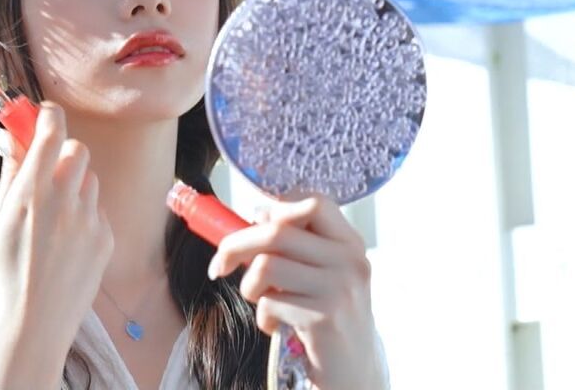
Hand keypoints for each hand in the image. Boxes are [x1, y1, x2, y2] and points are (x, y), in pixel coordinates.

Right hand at [0, 103, 113, 388]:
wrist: (33, 323)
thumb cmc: (6, 271)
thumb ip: (11, 173)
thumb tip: (13, 134)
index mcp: (31, 194)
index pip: (52, 132)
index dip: (49, 117)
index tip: (44, 115)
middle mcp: (64, 202)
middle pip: (78, 150)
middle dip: (63, 153)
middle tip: (47, 172)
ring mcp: (89, 220)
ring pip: (89, 181)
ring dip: (74, 187)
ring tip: (52, 219)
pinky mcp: (106, 238)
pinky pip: (97, 210)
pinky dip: (84, 216)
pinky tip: (65, 243)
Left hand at [207, 196, 386, 389]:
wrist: (354, 372)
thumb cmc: (328, 319)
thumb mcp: (322, 275)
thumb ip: (297, 245)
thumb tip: (259, 214)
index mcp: (350, 244)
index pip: (314, 202)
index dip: (276, 208)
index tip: (255, 224)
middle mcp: (350, 261)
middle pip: (277, 230)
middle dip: (236, 245)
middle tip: (220, 264)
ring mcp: (340, 289)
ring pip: (267, 264)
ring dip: (250, 286)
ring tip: (261, 301)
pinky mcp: (324, 318)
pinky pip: (269, 302)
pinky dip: (262, 316)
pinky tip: (275, 326)